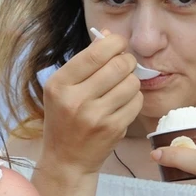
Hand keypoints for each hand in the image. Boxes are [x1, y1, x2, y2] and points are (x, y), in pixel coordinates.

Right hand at [40, 30, 142, 173]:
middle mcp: (75, 100)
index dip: (114, 43)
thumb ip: (85, 61)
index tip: (119, 44)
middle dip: (126, 61)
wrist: (66, 159)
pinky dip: (134, 99)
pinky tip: (123, 103)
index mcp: (59, 84)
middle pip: (118, 65)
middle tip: (124, 65)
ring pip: (131, 82)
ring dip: (131, 81)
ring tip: (121, 87)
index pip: (95, 53)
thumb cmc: (65, 118)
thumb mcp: (64, 88)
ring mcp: (95, 116)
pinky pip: (136, 102)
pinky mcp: (113, 129)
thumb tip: (108, 35)